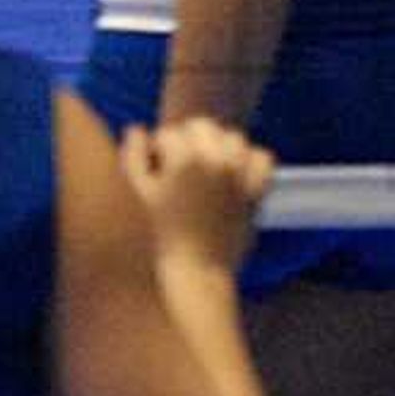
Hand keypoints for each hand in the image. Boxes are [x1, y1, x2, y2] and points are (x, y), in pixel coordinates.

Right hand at [122, 116, 274, 273]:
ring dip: (219, 145)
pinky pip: (262, 157)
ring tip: (206, 165)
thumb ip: (132, 154)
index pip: (169, 132)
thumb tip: (137, 129)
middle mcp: (217, 161)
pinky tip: (235, 171)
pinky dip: (251, 159)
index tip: (156, 170)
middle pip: (202, 125)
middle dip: (188, 139)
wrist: (195, 270)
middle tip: (179, 165)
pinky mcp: (256, 191)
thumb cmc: (157, 234)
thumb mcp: (135, 193)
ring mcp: (240, 176)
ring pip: (233, 137)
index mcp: (184, 159)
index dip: (158, 150)